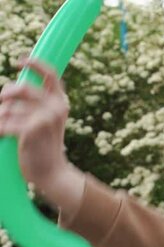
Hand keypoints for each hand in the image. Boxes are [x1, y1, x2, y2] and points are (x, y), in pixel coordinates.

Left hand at [0, 58, 68, 185]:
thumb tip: (11, 90)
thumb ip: (36, 104)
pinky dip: (1, 130)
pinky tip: (5, 137)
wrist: (51, 172)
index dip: (34, 63)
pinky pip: (5, 122)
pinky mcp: (32, 129)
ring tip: (6, 130)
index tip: (19, 61)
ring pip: (9, 107)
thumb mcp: (46, 121)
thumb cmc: (43, 146)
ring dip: (2, 119)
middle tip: (2, 105)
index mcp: (61, 102)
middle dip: (5, 96)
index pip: (50, 75)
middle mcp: (56, 107)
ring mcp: (46, 117)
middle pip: (22, 88)